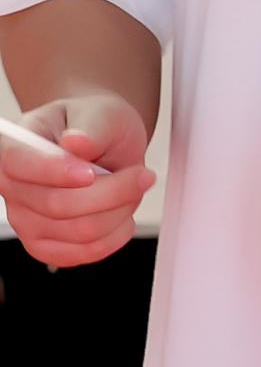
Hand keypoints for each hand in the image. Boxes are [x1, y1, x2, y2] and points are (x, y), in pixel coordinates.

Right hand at [0, 94, 152, 265]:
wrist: (102, 142)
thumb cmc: (95, 124)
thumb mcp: (101, 112)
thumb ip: (91, 127)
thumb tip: (76, 142)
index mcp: (12, 148)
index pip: (18, 165)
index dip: (55, 172)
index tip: (90, 172)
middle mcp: (11, 187)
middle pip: (58, 205)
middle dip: (114, 191)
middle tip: (142, 174)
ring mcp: (24, 220)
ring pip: (80, 232)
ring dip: (120, 211)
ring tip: (131, 189)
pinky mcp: (45, 245)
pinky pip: (82, 254)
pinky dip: (114, 236)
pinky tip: (122, 213)